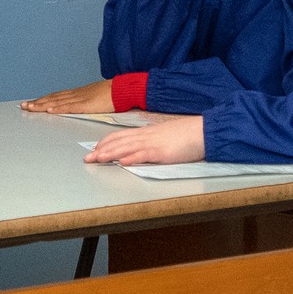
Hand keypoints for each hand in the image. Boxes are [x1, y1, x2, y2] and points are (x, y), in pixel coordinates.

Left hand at [20, 80, 113, 113]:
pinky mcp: (86, 105)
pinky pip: (69, 107)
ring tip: (30, 108)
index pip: (57, 96)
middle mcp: (76, 94)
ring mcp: (80, 99)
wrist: (123, 89)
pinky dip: (58, 108)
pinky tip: (49, 110)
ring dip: (42, 105)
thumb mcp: (97, 99)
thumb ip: (88, 103)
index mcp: (79, 94)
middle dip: (37, 102)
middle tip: (24, 105)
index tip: (33, 102)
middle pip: (53, 98)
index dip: (43, 99)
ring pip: (57, 102)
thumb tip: (82, 107)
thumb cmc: (113, 95)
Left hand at [84, 116, 204, 165]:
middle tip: (88, 158)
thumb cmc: (188, 135)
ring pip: (127, 147)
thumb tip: (142, 150)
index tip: (95, 149)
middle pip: (119, 141)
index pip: (121, 136)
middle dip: (101, 150)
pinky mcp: (163, 152)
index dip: (106, 142)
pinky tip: (123, 162)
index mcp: (147, 132)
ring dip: (111, 154)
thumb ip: (152, 142)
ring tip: (98, 159)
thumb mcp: (166, 136)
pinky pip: (145, 154)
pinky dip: (132, 158)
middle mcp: (147, 136)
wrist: (204, 131)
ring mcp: (154, 143)